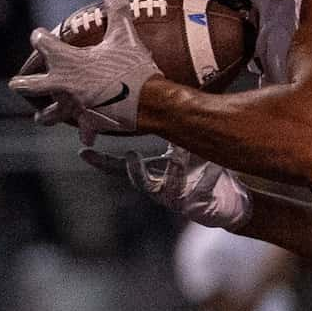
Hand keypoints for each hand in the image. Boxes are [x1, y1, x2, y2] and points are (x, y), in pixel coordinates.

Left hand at [10, 0, 156, 133]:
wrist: (148, 102)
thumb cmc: (132, 67)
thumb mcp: (125, 35)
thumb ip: (116, 9)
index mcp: (66, 60)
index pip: (42, 43)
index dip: (39, 36)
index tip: (40, 34)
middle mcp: (62, 85)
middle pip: (29, 86)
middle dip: (22, 84)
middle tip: (17, 84)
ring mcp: (73, 106)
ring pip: (49, 115)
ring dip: (45, 114)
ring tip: (41, 116)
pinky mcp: (89, 123)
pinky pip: (83, 132)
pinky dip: (85, 134)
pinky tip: (87, 138)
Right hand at [81, 136, 250, 229]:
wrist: (227, 205)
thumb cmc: (200, 174)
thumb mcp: (181, 152)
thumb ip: (167, 134)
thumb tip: (151, 103)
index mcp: (151, 177)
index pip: (119, 170)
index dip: (101, 163)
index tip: (84, 152)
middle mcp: (160, 191)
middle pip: (140, 183)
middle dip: (135, 171)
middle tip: (129, 156)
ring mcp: (178, 201)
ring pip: (173, 184)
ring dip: (177, 167)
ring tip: (179, 152)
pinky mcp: (199, 207)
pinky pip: (203, 189)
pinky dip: (209, 175)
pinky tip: (216, 164)